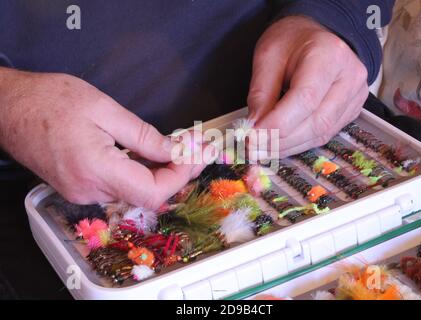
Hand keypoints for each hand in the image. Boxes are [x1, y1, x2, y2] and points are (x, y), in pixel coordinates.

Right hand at [0, 68, 206, 208]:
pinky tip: (154, 155)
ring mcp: (83, 192)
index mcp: (96, 169)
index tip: (197, 153)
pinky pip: (120, 185)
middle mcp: (90, 190)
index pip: (152, 191)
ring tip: (183, 148)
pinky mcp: (80, 187)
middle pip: (147, 193)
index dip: (181, 175)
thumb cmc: (50, 100)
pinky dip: (142, 172)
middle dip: (178, 172)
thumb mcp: (104, 109)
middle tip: (198, 148)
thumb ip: (143, 136)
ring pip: (135, 191)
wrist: (8, 108)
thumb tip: (173, 151)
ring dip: (162, 171)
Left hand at [247, 16, 368, 157]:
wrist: (315, 35)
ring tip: (262, 149)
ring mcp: (355, 96)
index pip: (306, 99)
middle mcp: (350, 77)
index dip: (278, 123)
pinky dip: (299, 143)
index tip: (252, 136)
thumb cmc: (291, 41)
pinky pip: (325, 134)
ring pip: (321, 133)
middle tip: (252, 147)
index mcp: (329, 55)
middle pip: (316, 122)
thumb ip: (261, 93)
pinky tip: (279, 144)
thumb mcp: (267, 57)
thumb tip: (255, 129)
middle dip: (280, 140)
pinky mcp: (352, 110)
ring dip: (288, 146)